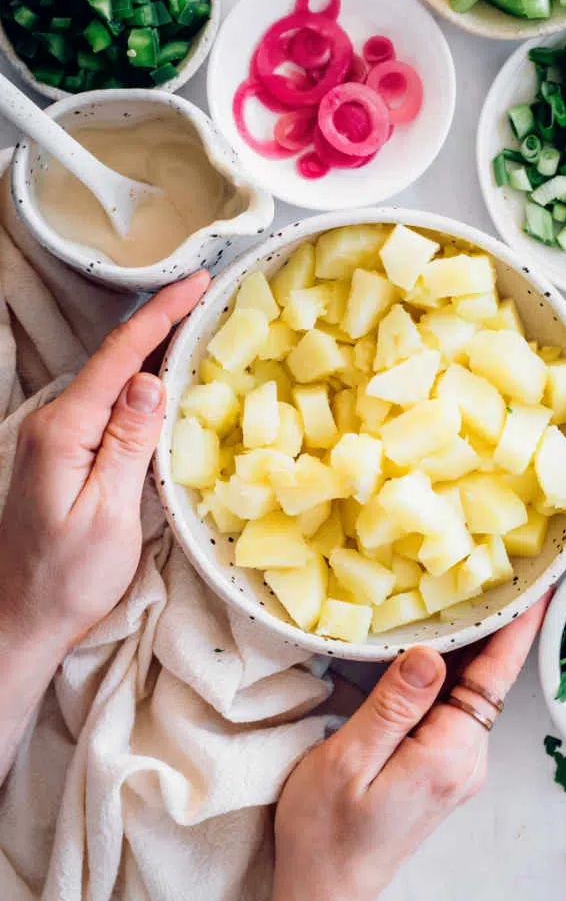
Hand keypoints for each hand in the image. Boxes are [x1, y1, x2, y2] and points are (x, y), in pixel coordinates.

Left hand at [0, 270, 208, 657]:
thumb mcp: (109, 512)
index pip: (119, 357)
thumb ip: (128, 443)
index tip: (197, 282)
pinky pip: (107, 406)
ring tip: (197, 328)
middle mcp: (55, 424)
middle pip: (113, 358)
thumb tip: (151, 381)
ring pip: (111, 380)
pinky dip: (140, 385)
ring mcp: (57, 439)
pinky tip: (165, 382)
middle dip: (160, 321)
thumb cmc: (68, 577)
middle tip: (207, 295)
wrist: (23, 618)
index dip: (160, 315)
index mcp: (65, 430)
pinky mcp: (65, 456)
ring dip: (153, 351)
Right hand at [256, 595, 548, 900]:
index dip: (518, 629)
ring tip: (456, 594)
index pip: (494, 678)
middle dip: (490, 625)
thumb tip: (430, 654)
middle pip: (486, 680)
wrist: (325, 894)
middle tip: (486, 567)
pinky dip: (446, 674)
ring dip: (465, 647)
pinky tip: (427, 648)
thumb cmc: (325, 832)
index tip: (539, 586)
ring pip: (469, 693)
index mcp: (448, 754)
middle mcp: (466, 760)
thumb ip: (393, 706)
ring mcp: (457, 768)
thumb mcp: (348, 760)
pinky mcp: (441, 770)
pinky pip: (451, 710)